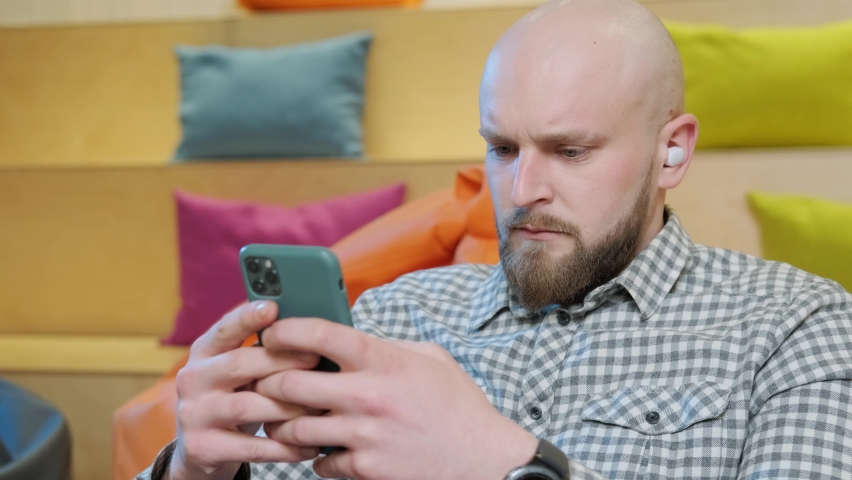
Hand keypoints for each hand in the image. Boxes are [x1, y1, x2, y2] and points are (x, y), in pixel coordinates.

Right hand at [169, 302, 322, 479]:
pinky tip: (308, 445)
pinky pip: (251, 447)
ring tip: (317, 406)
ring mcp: (195, 414)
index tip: (273, 307)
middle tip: (315, 359)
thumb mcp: (240, 371)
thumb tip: (308, 331)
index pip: (224, 328)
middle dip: (281, 360)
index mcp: (203, 352)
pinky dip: (284, 446)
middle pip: (239, 363)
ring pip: (247, 406)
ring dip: (287, 406)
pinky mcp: (203, 448)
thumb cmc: (234, 398)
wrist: (200, 450)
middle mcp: (193, 379)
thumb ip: (262, 352)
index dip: (247, 317)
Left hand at [254, 318, 537, 479]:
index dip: (287, 329)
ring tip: (287, 418)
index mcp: (384, 360)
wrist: (483, 458)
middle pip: (289, 383)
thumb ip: (387, 345)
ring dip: (284, 423)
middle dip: (269, 381)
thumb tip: (348, 341)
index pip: (321, 334)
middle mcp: (368, 395)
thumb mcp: (430, 357)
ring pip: (294, 428)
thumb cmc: (456, 404)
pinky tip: (326, 450)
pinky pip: (318, 464)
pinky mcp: (365, 469)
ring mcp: (365, 434)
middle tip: (267, 382)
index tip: (272, 333)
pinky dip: (316, 458)